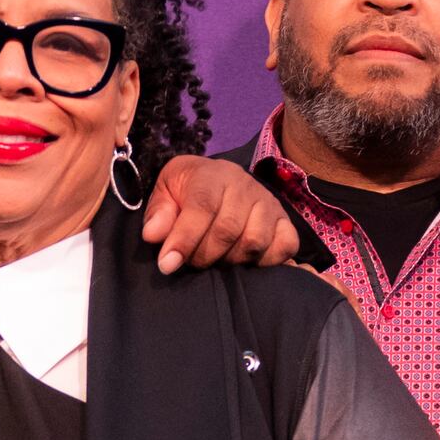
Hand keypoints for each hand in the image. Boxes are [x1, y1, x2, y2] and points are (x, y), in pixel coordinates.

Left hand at [143, 153, 303, 272]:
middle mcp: (245, 186)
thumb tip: (154, 235)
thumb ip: (158, 213)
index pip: (202, 206)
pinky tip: (246, 262)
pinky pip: (285, 246)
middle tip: (192, 262)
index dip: (184, 238)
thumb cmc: (188, 191)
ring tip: (217, 259)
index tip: (167, 264)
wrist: (218, 181)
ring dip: (231, 261)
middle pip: (228, 230)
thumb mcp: (166, 193)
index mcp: (213, 175)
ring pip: (254, 242)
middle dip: (203, 255)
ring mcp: (269, 204)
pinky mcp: (286, 222)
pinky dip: (267, 261)